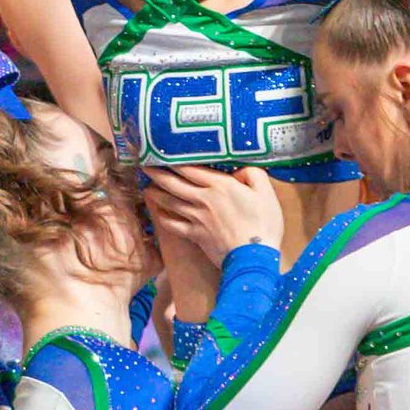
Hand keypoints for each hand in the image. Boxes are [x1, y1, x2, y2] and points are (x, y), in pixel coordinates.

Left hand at [147, 165, 283, 264]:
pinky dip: (162, 217)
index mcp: (219, 186)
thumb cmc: (264, 224)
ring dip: (155, 193)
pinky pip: (172, 224)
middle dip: (156, 173)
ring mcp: (196, 218)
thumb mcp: (266, 193)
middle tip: (144, 165)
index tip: (161, 152)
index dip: (173, 160)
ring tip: (147, 187)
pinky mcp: (194, 235)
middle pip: (172, 183)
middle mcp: (202, 199)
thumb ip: (253, 174)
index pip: (189, 168)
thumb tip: (239, 170)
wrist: (254, 257)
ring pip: (168, 202)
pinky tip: (158, 213)